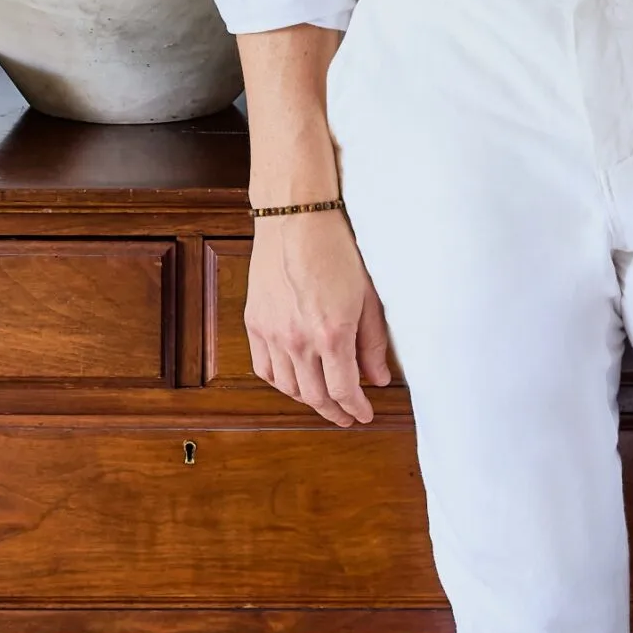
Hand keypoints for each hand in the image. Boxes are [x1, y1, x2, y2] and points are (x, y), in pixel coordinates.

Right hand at [245, 213, 393, 426]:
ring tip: (323, 398)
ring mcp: (272, 333)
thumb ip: (373, 342)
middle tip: (347, 415)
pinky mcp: (255, 322)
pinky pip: (263, 367)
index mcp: (332, 334)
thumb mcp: (367, 295)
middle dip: (334, 411)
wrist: (296, 217)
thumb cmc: (336, 249)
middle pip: (315, 396)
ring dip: (307, 399)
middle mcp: (298, 340)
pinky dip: (279, 381)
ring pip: (288, 387)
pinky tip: (292, 380)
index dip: (356, 409)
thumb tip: (377, 379)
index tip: (364, 415)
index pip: (344, 390)